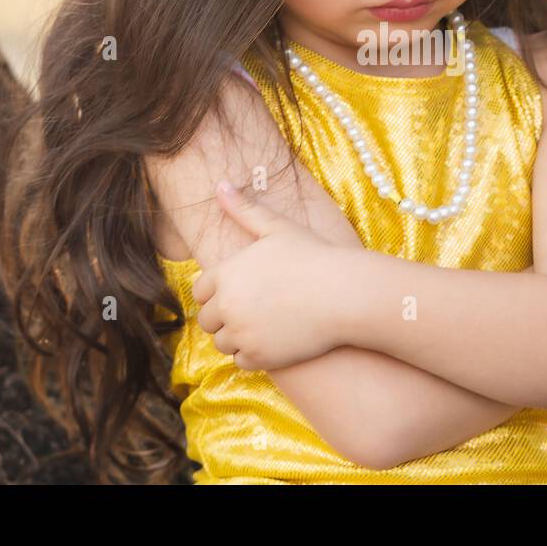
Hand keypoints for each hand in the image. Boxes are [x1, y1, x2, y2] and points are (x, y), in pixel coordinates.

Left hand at [190, 181, 356, 371]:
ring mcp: (241, 333)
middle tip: (257, 309)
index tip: (242, 291)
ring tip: (267, 324)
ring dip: (238, 337)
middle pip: (207, 320)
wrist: (346, 294)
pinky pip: (241, 361)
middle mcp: (227, 304)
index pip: (200, 291)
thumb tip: (219, 184)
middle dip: (226, 316)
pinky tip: (275, 339)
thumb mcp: (278, 227)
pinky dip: (254, 354)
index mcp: (226, 273)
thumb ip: (244, 209)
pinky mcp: (258, 356)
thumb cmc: (315, 256)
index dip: (218, 292)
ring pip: (222, 342)